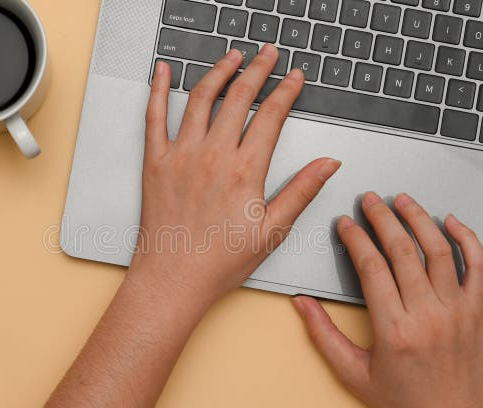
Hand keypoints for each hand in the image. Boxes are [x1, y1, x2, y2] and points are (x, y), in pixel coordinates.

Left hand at [129, 45, 341, 306]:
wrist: (173, 278)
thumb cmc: (220, 261)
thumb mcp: (273, 230)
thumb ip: (302, 191)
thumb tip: (328, 164)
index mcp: (244, 170)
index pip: (271, 115)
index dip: (286, 90)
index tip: (294, 76)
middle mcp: (213, 155)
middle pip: (240, 97)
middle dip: (258, 69)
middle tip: (269, 54)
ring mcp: (182, 155)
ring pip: (202, 98)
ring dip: (219, 70)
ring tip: (233, 55)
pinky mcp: (156, 162)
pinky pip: (154, 117)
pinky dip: (159, 90)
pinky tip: (164, 71)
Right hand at [294, 193, 482, 407]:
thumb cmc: (407, 402)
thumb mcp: (353, 374)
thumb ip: (324, 335)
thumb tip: (303, 303)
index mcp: (395, 330)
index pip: (372, 267)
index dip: (356, 239)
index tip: (346, 224)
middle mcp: (428, 315)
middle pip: (403, 250)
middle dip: (382, 218)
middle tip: (370, 200)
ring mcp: (456, 310)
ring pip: (438, 250)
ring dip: (419, 218)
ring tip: (403, 200)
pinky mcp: (476, 310)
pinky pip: (478, 265)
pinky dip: (467, 238)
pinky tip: (452, 222)